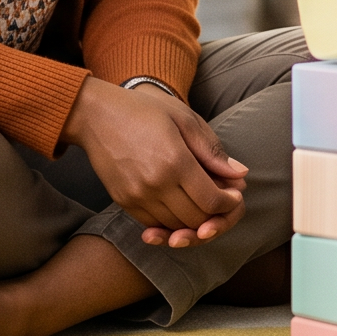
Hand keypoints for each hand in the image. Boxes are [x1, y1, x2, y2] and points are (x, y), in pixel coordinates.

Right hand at [60, 77, 246, 247]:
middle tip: (221, 200)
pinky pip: (154, 223)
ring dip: (194, 220)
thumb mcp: (184, 119)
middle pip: (196, 219)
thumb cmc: (143, 110)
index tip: (234, 194)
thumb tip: (240, 175)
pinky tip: (179, 203)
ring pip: (176, 226)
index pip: (212, 201)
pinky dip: (171, 220)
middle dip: (215, 215)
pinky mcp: (123, 202)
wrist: (96, 115)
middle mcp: (155, 184)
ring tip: (200, 201)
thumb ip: (212, 150)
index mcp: (175, 161)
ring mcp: (137, 196)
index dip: (229, 202)